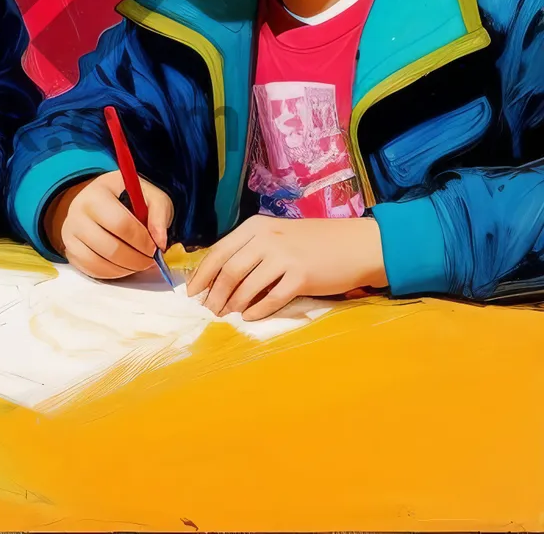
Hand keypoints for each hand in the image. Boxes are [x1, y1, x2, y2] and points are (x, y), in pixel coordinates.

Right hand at [44, 170, 172, 279]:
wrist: (99, 201)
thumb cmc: (127, 198)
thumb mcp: (149, 195)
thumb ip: (159, 214)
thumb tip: (160, 243)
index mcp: (97, 193)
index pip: (121, 224)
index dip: (142, 241)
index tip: (155, 247)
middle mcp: (77, 212)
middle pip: (110, 248)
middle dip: (137, 260)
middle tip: (150, 260)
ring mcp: (70, 233)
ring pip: (100, 263)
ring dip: (126, 269)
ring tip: (139, 262)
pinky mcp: (69, 251)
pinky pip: (92, 270)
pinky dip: (113, 273)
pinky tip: (125, 265)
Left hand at [187, 215, 387, 320]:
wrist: (353, 244)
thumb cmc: (312, 241)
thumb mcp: (276, 235)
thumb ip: (250, 249)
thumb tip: (220, 275)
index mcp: (255, 226)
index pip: (218, 251)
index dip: (202, 274)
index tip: (191, 292)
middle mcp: (266, 238)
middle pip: (228, 270)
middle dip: (214, 293)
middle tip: (207, 310)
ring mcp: (284, 257)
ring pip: (246, 285)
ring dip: (232, 304)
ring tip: (224, 316)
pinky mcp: (301, 277)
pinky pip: (271, 298)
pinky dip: (256, 310)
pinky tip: (248, 318)